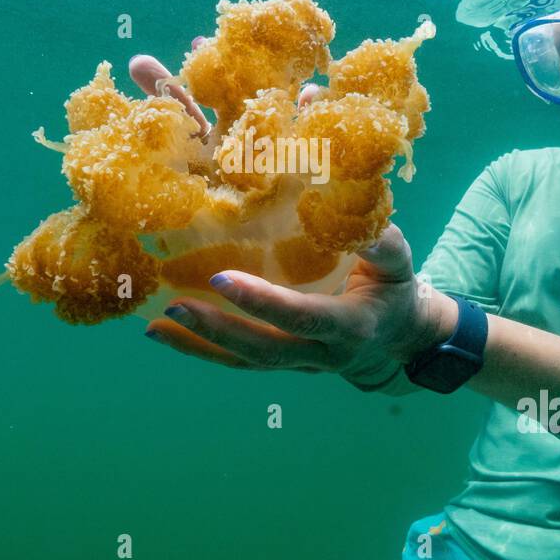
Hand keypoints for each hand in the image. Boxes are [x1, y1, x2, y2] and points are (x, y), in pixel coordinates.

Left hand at [145, 223, 455, 383]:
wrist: (402, 341)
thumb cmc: (395, 288)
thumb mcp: (399, 262)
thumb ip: (380, 238)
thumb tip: (351, 194)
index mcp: (351, 325)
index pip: (302, 317)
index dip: (263, 302)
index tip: (221, 278)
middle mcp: (321, 354)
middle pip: (264, 349)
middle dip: (218, 330)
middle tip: (174, 304)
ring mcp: (299, 365)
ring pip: (244, 362)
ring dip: (199, 345)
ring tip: (156, 325)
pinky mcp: (282, 365)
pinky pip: (238, 363)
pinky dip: (199, 350)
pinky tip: (162, 334)